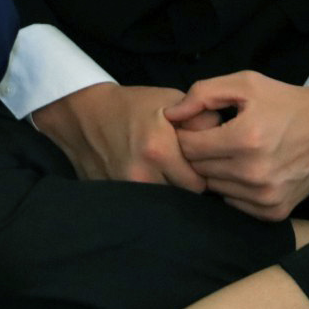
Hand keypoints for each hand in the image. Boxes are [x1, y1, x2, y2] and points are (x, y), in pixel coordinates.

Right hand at [31, 82, 208, 189]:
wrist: (83, 115)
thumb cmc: (131, 106)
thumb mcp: (169, 101)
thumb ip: (200, 120)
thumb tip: (225, 138)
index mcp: (159, 151)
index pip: (199, 184)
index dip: (204, 175)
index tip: (202, 166)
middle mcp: (143, 176)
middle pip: (182, 198)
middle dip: (188, 185)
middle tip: (185, 169)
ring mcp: (125, 190)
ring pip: (164, 206)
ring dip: (170, 192)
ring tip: (167, 174)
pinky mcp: (112, 197)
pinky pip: (143, 206)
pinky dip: (151, 196)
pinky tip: (150, 178)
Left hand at [164, 71, 308, 220]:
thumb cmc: (285, 101)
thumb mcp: (245, 84)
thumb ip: (202, 94)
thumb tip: (170, 115)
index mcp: (245, 139)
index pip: (189, 147)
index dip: (188, 133)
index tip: (198, 125)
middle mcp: (254, 173)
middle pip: (199, 169)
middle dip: (200, 152)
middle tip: (215, 137)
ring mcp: (266, 196)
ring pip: (214, 188)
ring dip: (216, 171)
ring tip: (233, 151)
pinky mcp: (274, 211)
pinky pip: (234, 202)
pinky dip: (234, 187)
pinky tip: (247, 168)